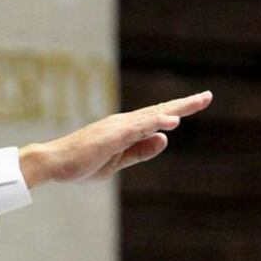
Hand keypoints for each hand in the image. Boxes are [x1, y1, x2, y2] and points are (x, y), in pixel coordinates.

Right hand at [18, 91, 211, 187]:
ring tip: (199, 101)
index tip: (197, 103)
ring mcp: (118, 128)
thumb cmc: (79, 164)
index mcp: (124, 131)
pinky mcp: (112, 135)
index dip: (176, 111)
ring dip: (176, 108)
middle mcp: (123, 124)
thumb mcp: (116, 162)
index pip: (154, 119)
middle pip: (158, 111)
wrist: (53, 164)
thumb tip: (164, 139)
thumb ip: (139, 151)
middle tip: (207, 96)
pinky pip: (139, 128)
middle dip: (184, 104)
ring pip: (152, 116)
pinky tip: (174, 121)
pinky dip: (157, 122)